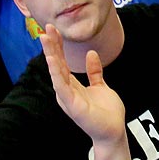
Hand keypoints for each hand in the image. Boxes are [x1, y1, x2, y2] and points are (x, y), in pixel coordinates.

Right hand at [40, 25, 124, 145]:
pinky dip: (56, 73)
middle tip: (46, 27)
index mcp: (72, 86)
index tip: (54, 30)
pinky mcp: (72, 105)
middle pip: (56, 64)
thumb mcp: (100, 86)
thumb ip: (94, 72)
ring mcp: (67, 98)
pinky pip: (62, 86)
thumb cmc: (106, 112)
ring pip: (56, 72)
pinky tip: (52, 60)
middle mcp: (66, 91)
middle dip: (51, 45)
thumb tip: (91, 53)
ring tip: (45, 38)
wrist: (113, 132)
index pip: (62, 62)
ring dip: (50, 54)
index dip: (58, 46)